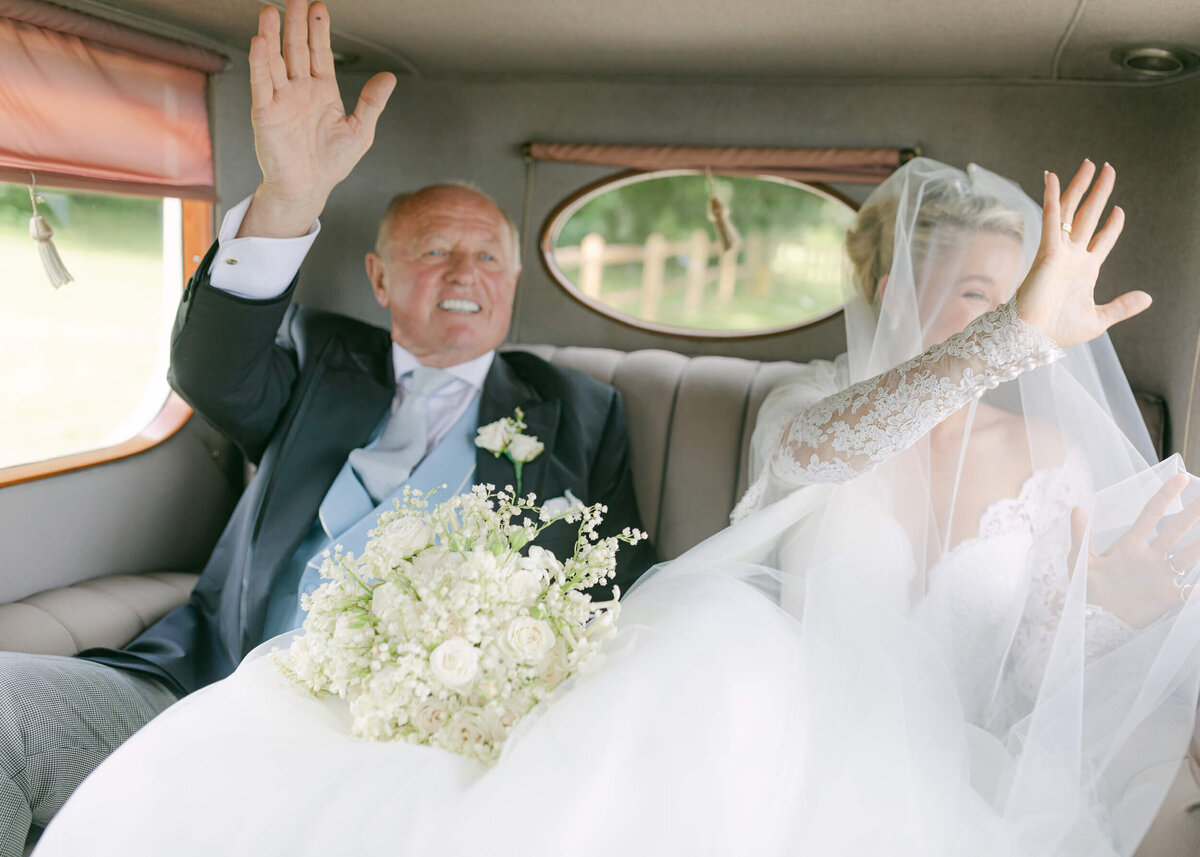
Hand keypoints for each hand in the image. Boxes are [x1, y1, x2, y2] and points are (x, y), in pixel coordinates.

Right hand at [238, 0, 396, 237]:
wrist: (308, 188)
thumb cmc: (332, 163)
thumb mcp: (360, 131)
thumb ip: (372, 103)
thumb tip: (389, 78)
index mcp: (322, 91)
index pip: (320, 53)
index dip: (319, 30)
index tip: (318, 6)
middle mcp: (299, 90)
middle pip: (296, 49)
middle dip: (296, 24)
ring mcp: (281, 100)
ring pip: (274, 61)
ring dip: (272, 36)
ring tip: (270, 11)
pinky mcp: (265, 113)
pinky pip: (261, 84)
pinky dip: (259, 63)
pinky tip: (260, 42)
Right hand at [1014, 160, 1150, 347]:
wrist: (1033, 337)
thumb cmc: (1059, 331)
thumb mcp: (1100, 319)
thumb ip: (1122, 306)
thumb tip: (1148, 297)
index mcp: (1085, 271)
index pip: (1101, 239)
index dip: (1112, 224)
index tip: (1119, 209)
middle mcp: (1072, 256)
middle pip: (1088, 216)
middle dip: (1099, 192)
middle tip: (1106, 169)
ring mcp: (1059, 251)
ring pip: (1072, 211)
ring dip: (1080, 187)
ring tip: (1090, 164)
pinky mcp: (1047, 251)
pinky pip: (1052, 219)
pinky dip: (1052, 198)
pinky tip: (1053, 178)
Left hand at [1071, 474, 1199, 627]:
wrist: (1095, 621)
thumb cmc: (1087, 590)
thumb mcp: (1081, 562)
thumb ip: (1081, 536)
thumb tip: (1077, 507)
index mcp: (1130, 544)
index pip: (1151, 514)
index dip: (1165, 496)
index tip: (1179, 478)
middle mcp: (1150, 556)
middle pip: (1176, 530)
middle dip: (1192, 514)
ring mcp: (1161, 576)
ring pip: (1188, 556)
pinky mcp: (1167, 597)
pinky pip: (1190, 591)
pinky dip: (1199, 587)